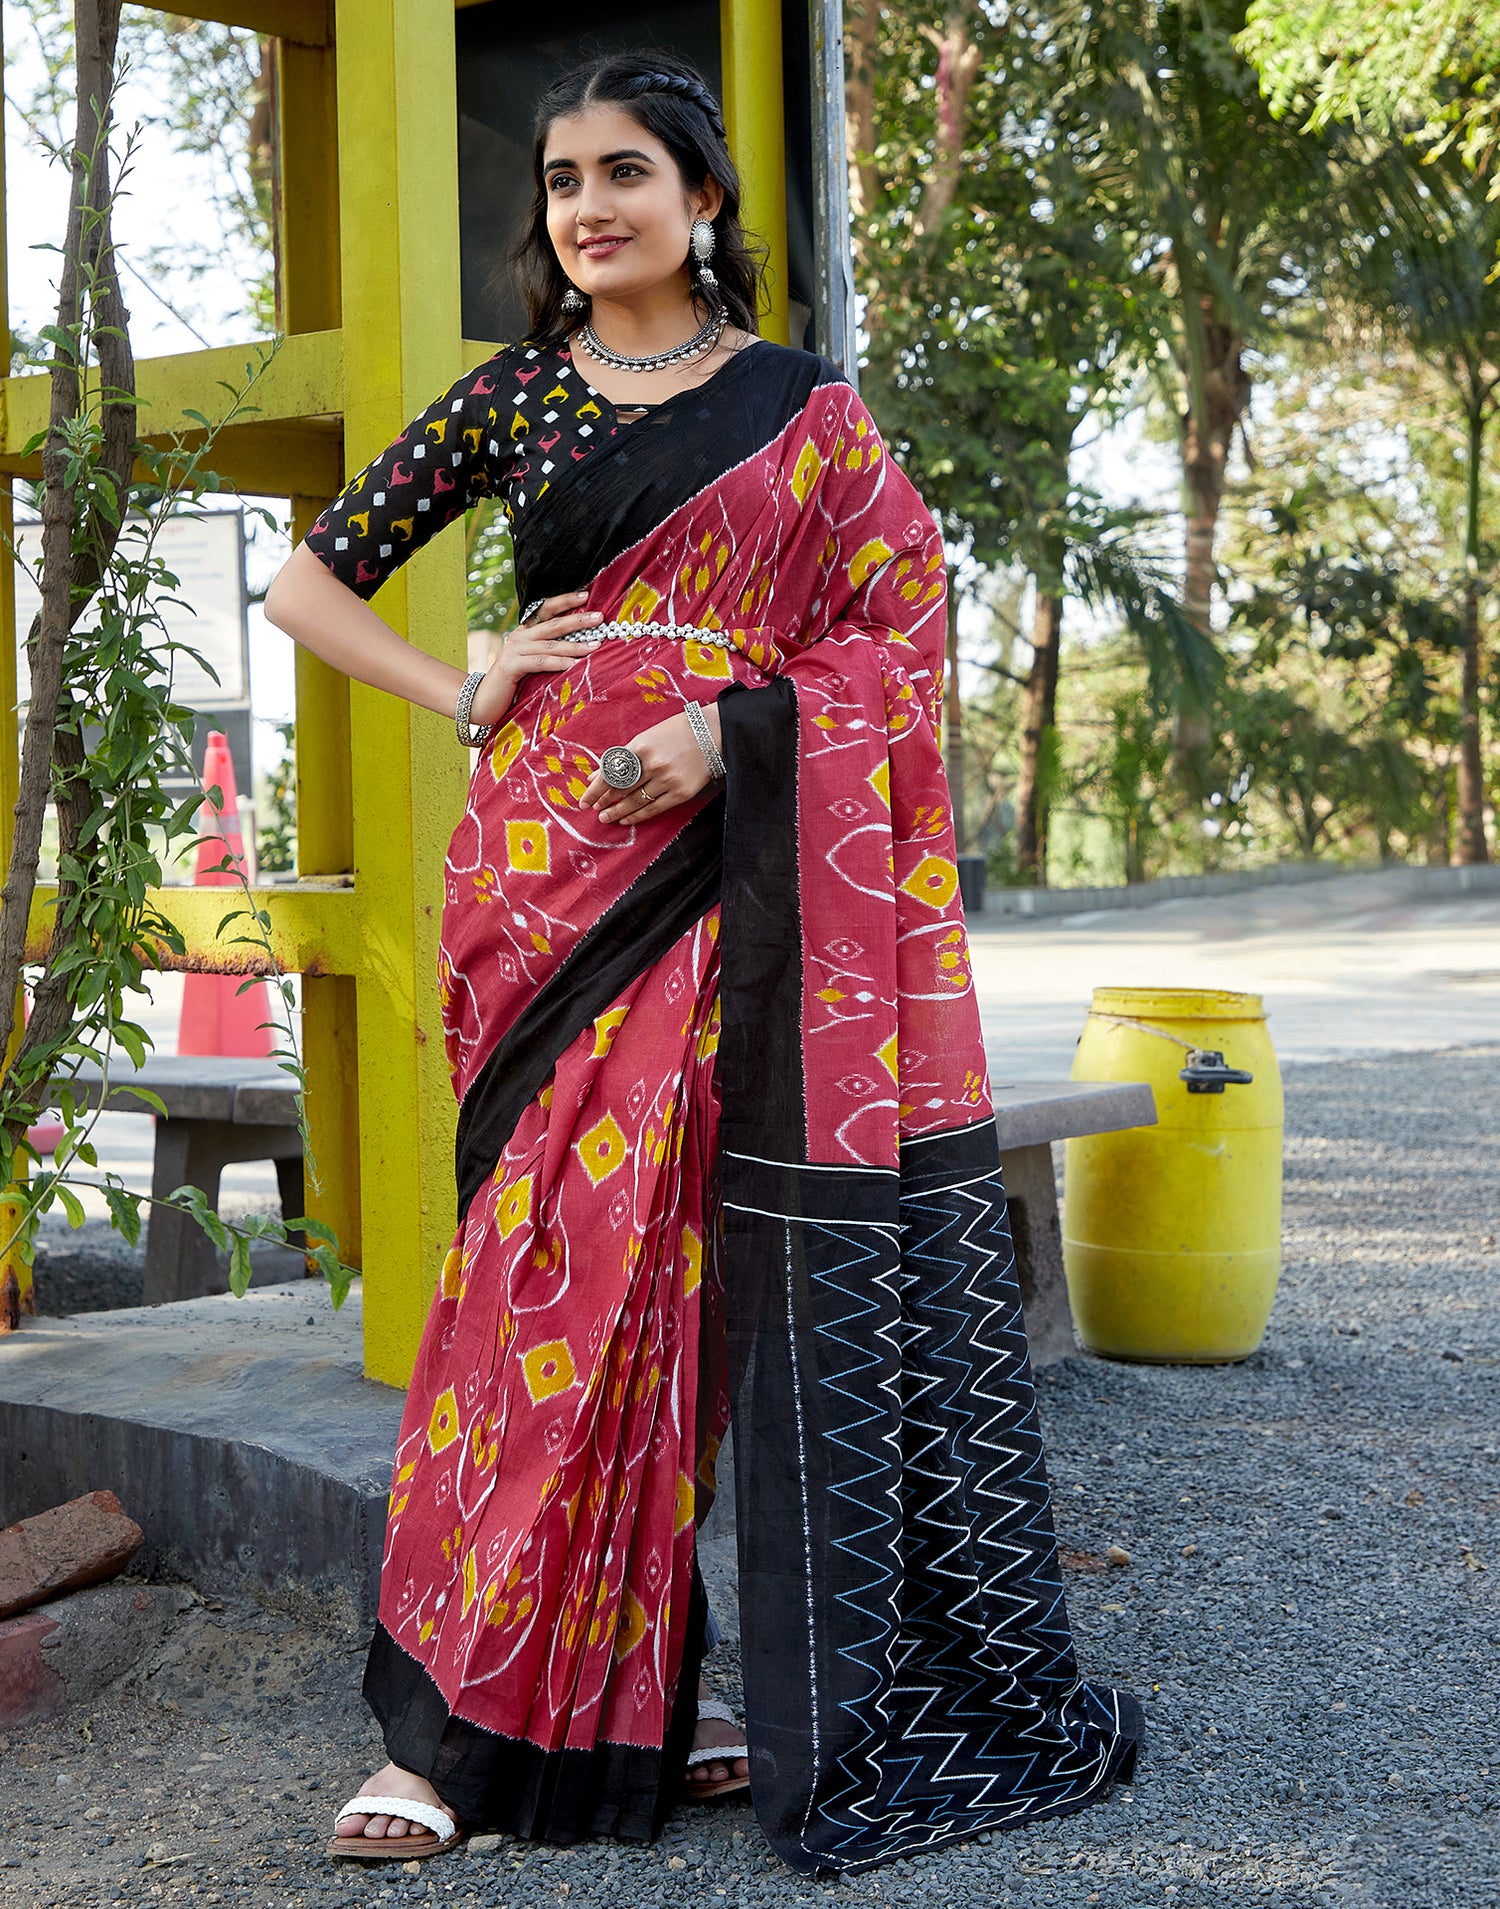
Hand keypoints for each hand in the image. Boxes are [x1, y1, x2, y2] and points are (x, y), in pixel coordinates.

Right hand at [468, 592, 602, 727]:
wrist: (484, 701)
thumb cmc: (514, 685)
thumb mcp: (533, 664)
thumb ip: (550, 653)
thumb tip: (582, 647)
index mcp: (525, 632)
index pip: (546, 609)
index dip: (565, 601)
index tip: (586, 595)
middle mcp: (519, 637)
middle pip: (552, 624)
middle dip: (578, 620)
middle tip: (599, 617)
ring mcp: (514, 649)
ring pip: (550, 644)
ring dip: (575, 645)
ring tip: (596, 645)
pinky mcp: (512, 665)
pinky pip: (541, 662)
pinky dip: (560, 664)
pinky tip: (576, 666)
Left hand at [580, 703, 723, 824]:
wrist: (713, 734)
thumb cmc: (676, 732)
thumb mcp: (646, 738)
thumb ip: (621, 757)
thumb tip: (597, 775)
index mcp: (640, 747)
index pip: (610, 774)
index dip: (594, 790)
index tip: (584, 801)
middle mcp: (653, 765)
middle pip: (621, 789)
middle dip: (604, 802)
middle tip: (595, 810)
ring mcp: (667, 780)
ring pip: (635, 802)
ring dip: (618, 812)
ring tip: (606, 818)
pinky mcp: (681, 793)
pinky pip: (654, 808)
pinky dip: (637, 816)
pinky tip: (626, 819)